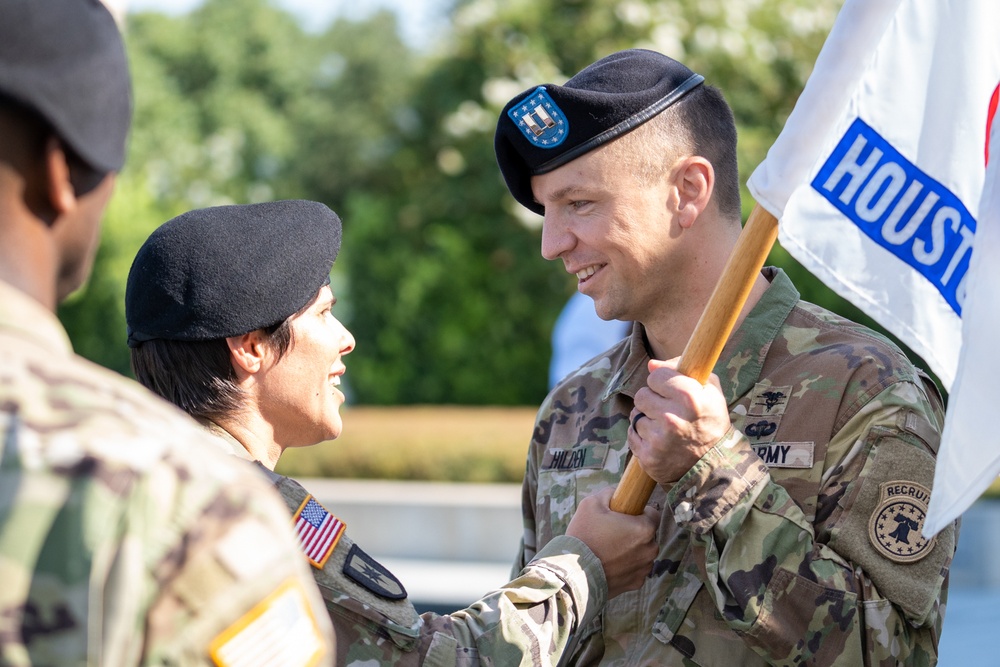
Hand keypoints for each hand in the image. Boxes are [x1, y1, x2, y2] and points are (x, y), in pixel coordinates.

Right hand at [566, 487, 658, 598]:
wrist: (574, 573)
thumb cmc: (584, 535)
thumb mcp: (591, 503)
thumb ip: (610, 493)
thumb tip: (618, 493)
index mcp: (644, 529)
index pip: (653, 514)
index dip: (638, 512)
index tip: (624, 515)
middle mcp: (650, 549)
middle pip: (648, 535)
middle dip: (635, 532)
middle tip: (613, 532)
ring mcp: (644, 569)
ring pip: (643, 553)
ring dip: (632, 550)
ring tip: (609, 549)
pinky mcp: (636, 584)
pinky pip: (635, 569)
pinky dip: (626, 566)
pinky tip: (609, 564)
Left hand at [628, 357, 731, 484]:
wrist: (714, 466)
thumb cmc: (712, 423)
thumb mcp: (710, 391)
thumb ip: (682, 369)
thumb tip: (651, 364)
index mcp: (689, 398)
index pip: (655, 376)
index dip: (662, 383)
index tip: (671, 392)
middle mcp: (671, 418)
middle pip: (641, 395)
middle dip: (652, 401)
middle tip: (667, 411)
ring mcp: (658, 440)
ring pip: (635, 415)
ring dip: (646, 419)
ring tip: (665, 428)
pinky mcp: (648, 456)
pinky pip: (631, 434)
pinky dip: (642, 436)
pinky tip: (659, 440)